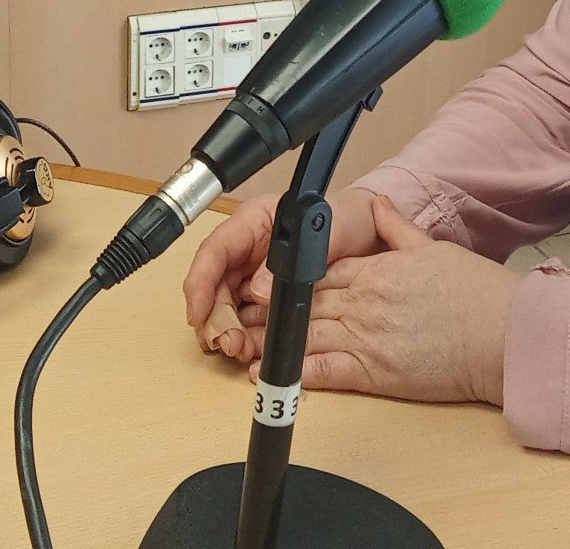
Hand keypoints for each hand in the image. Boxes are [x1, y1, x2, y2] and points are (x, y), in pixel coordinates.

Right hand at [183, 185, 386, 360]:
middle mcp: (248, 245)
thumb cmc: (350, 220)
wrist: (369, 234)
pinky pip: (244, 313)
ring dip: (226, 328)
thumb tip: (259, 290)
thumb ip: (296, 260)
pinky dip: (242, 333)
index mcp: (256, 220)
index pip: (216, 248)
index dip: (201, 281)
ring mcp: (254, 268)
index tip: (199, 312)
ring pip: (225, 301)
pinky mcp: (264, 290)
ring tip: (238, 350)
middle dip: (215, 315)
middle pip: (214, 281)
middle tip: (226, 342)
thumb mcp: (331, 235)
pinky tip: (248, 348)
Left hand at [234, 195, 519, 405]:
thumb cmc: (476, 295)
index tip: (260, 278)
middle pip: (305, 301)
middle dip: (268, 308)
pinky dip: (294, 372)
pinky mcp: (376, 372)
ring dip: (270, 339)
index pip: (319, 269)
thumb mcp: (434, 247)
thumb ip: (396, 227)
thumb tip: (378, 203)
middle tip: (236, 312)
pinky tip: (269, 373)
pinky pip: (325, 371)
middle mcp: (365, 300)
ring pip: (305, 334)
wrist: (503, 334)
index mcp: (377, 269)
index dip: (285, 276)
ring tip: (239, 342)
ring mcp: (367, 336)